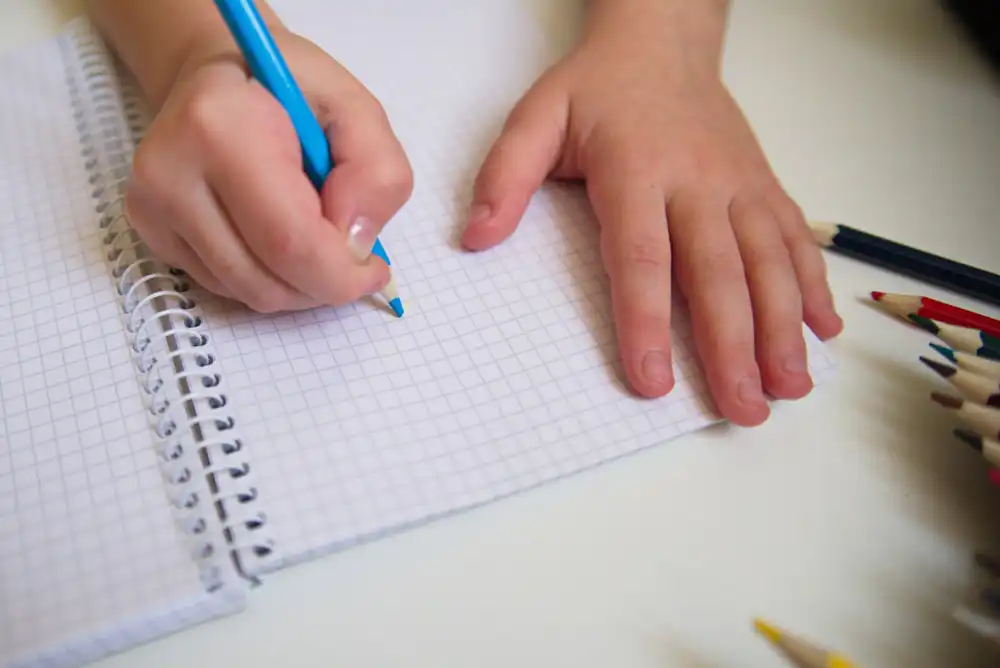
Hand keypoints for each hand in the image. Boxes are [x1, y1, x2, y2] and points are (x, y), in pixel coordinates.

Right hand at [125, 29, 412, 312]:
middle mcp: (172, 170)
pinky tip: (278, 235)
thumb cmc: (289, 87)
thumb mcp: (356, 108)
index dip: (341, 274)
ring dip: (298, 286)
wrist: (216, 74)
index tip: (375, 268)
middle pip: (266, 281)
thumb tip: (356, 243)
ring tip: (317, 238)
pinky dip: (267, 277)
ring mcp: (152, 206)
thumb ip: (377, 172)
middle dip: (325, 285)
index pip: (288, 241)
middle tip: (355, 260)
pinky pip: (226, 287)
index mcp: (222, 126)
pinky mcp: (148, 230)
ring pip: (247, 293)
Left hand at [461, 29, 842, 425]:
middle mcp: (698, 181)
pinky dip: (813, 284)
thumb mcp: (537, 117)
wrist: (662, 43)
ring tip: (790, 386)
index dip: (646, 322)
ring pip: (769, 262)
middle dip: (734, 345)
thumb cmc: (598, 89)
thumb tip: (476, 237)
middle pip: (718, 273)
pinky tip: (824, 330)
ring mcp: (739, 185)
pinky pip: (794, 238)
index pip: (642, 257)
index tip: (652, 379)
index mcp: (636, 169)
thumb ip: (505, 176)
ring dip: (784, 327)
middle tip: (743, 408)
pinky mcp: (764, 186)